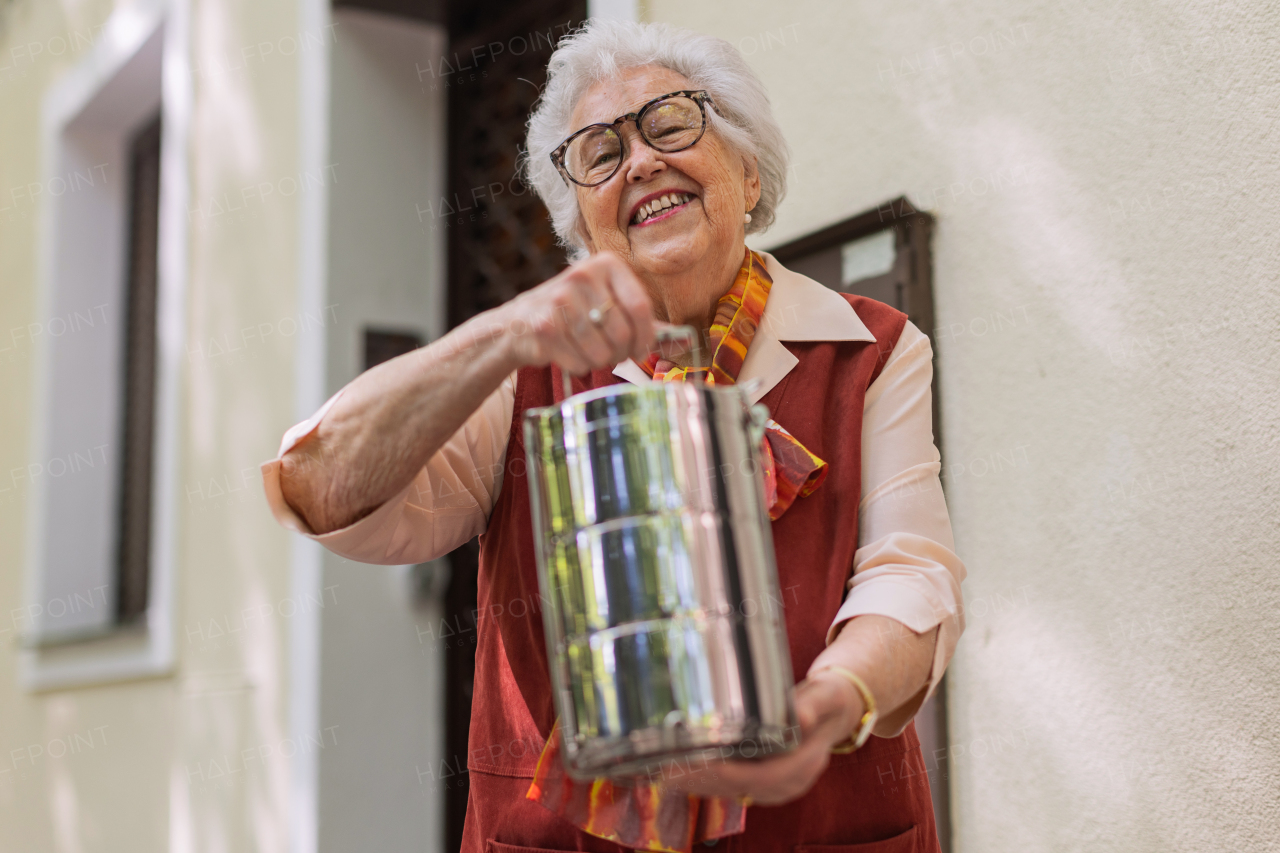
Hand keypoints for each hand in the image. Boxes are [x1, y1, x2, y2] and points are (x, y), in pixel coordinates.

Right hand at [496, 251, 655, 374]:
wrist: (520, 323)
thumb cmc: (576, 315)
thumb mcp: (613, 308)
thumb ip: (650, 325)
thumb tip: (689, 340)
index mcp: (606, 264)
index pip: (641, 308)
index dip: (646, 338)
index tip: (641, 350)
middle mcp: (581, 274)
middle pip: (623, 333)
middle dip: (621, 353)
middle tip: (610, 353)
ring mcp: (559, 298)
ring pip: (601, 352)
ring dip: (598, 361)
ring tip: (587, 350)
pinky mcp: (542, 325)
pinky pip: (578, 362)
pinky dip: (577, 366)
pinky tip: (566, 352)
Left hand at [641, 673, 863, 805]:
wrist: (836, 713)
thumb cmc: (830, 699)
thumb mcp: (827, 696)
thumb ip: (812, 706)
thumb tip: (802, 720)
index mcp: (805, 766)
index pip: (760, 776)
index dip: (726, 772)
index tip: (696, 762)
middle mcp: (788, 783)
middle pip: (738, 787)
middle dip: (701, 780)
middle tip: (665, 766)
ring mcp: (775, 786)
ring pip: (731, 791)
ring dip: (697, 784)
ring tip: (663, 771)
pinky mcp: (763, 781)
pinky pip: (731, 786)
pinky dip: (705, 781)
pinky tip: (680, 771)